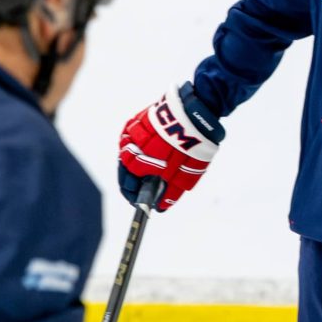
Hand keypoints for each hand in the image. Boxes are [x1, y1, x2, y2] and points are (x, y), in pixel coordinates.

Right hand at [118, 82, 224, 211]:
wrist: (194, 114)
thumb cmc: (189, 147)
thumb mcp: (183, 175)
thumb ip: (170, 193)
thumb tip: (161, 207)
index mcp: (135, 163)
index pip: (128, 186)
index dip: (135, 195)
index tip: (141, 202)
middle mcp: (128, 147)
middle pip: (126, 169)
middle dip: (136, 179)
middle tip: (148, 185)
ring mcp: (132, 131)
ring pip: (129, 151)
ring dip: (138, 160)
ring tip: (152, 167)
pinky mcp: (139, 119)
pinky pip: (135, 136)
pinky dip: (141, 145)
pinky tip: (152, 149)